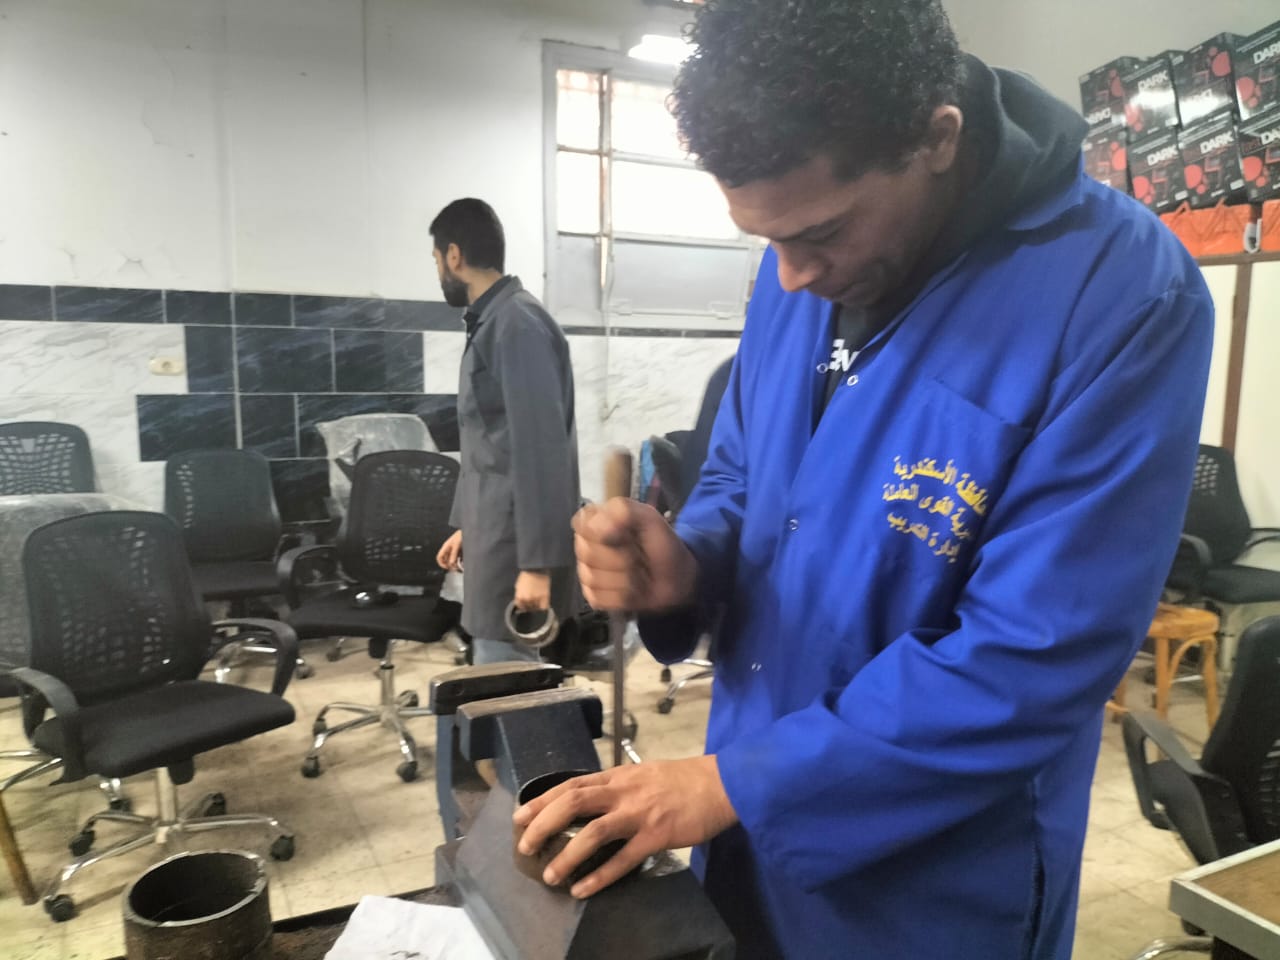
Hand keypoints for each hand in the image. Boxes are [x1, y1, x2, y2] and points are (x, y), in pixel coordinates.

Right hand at [437, 530, 462, 570]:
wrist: (469, 530)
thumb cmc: (461, 535)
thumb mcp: (457, 545)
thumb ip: (454, 554)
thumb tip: (451, 563)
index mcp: (446, 547)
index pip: (439, 557)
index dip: (441, 563)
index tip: (447, 567)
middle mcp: (448, 549)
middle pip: (445, 560)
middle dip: (449, 565)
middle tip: (455, 569)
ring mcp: (453, 549)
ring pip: (451, 559)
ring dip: (454, 564)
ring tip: (459, 567)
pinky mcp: (459, 550)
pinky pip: (457, 557)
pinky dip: (459, 561)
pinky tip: (462, 563)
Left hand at [512, 756, 737, 897]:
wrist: (722, 783)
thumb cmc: (683, 780)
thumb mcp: (644, 774)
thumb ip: (618, 787)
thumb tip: (591, 801)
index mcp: (618, 776)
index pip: (572, 784)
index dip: (542, 799)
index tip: (520, 816)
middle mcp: (624, 792)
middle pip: (573, 802)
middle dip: (544, 823)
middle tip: (526, 846)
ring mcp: (640, 813)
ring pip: (593, 831)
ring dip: (567, 854)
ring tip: (550, 875)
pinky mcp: (656, 835)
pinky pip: (623, 859)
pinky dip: (600, 875)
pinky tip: (583, 889)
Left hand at [514, 570, 550, 610]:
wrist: (536, 568)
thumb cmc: (526, 575)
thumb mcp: (518, 585)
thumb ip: (519, 594)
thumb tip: (520, 601)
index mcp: (519, 597)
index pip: (520, 606)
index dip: (523, 606)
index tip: (525, 605)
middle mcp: (527, 599)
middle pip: (528, 608)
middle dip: (530, 605)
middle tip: (533, 602)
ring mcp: (536, 599)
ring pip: (536, 608)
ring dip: (537, 606)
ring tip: (538, 601)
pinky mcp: (545, 597)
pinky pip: (544, 607)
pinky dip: (543, 607)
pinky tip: (543, 604)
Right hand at [573, 498, 697, 610]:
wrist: (677, 577)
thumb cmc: (661, 544)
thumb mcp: (649, 518)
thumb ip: (623, 511)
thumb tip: (596, 526)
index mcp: (595, 521)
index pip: (583, 525)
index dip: (606, 532)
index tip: (627, 534)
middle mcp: (586, 546)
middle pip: (589, 554)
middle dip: (623, 557)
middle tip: (639, 555)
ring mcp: (588, 572)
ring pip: (594, 579)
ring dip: (626, 578)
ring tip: (639, 572)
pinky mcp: (594, 596)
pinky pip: (600, 598)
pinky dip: (623, 596)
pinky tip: (633, 590)